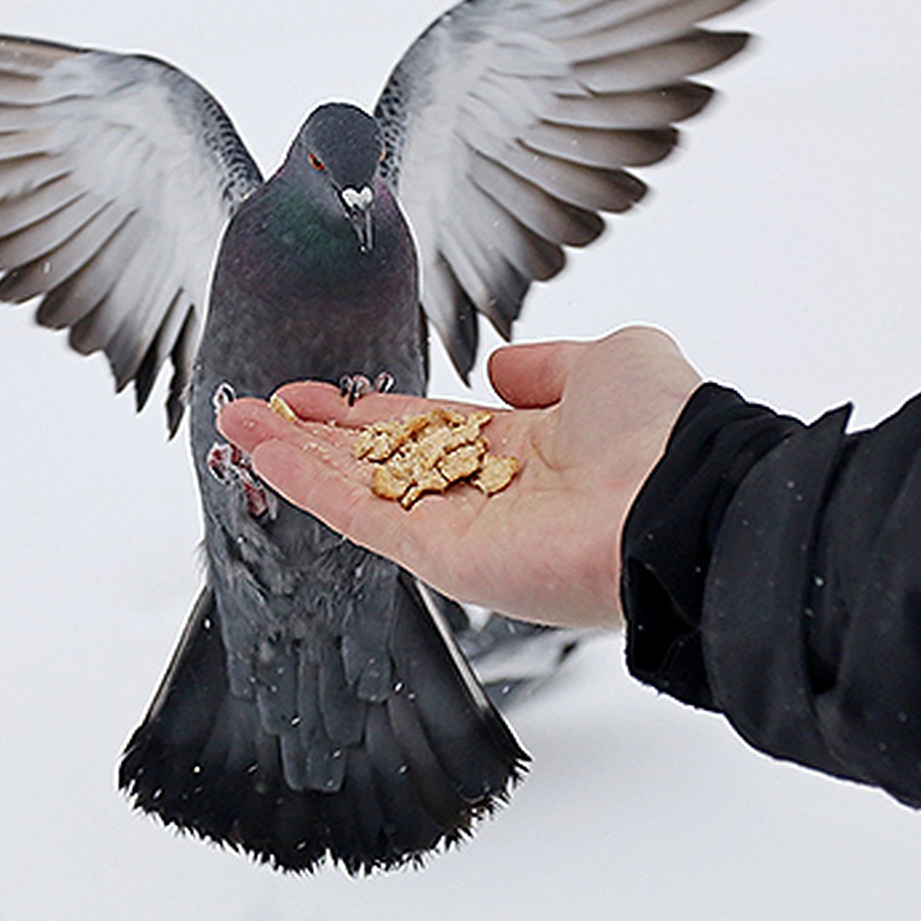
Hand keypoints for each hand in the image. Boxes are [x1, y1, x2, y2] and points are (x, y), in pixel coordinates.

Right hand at [218, 326, 701, 628]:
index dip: (374, 411)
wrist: (681, 494)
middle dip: (320, 434)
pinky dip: (308, 485)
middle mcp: (491, 492)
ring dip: (296, 456)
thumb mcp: (607, 361)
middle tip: (262, 406)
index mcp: (528, 448)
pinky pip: (364, 517)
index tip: (325, 393)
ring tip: (238, 421)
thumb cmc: (660, 427)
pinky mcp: (447, 559)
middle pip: (385, 462)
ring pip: (362, 490)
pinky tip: (262, 451)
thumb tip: (501, 370)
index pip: (430, 428)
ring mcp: (465, 529)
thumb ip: (548, 364)